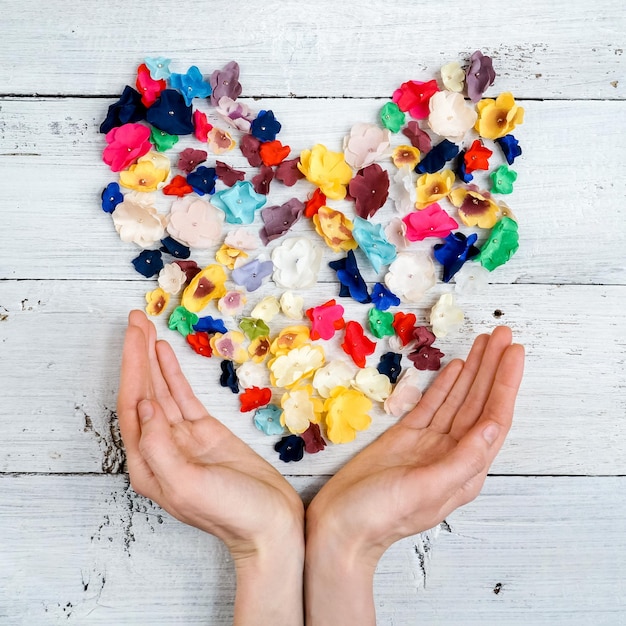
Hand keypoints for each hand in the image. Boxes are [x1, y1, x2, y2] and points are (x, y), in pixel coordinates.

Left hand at [118, 310, 303, 624]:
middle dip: (137, 354)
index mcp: (148, 464)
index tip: (134, 334)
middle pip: (142, 393)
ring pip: (161, 391)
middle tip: (136, 318)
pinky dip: (172, 374)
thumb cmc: (232, 513)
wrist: (270, 524)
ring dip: (151, 359)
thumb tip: (145, 405)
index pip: (132, 407)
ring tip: (145, 327)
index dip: (131, 368)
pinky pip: (183, 397)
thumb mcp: (189, 486)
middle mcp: (159, 448)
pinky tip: (164, 353)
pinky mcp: (204, 432)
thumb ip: (160, 447)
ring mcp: (182, 438)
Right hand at [304, 326, 523, 625]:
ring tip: (485, 342)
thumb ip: (463, 458)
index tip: (512, 352)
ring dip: (473, 371)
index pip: (493, 418)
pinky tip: (456, 367)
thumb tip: (494, 425)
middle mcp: (453, 453)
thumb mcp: (426, 489)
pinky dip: (446, 385)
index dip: (505, 383)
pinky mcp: (406, 437)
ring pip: (458, 400)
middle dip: (493, 368)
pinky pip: (432, 405)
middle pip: (479, 402)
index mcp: (465, 469)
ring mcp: (429, 443)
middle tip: (503, 334)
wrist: (341, 527)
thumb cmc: (381, 515)